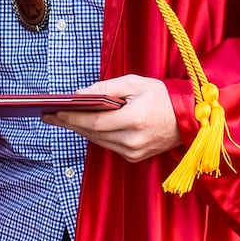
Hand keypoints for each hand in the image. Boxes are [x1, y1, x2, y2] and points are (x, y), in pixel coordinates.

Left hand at [42, 74, 180, 161]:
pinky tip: (84, 126)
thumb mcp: (133, 83)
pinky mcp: (136, 157)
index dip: (72, 117)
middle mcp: (133, 140)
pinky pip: (109, 146)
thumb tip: (79, 94)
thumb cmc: (161, 96)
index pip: (94, 122)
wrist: (189, 116)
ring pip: (99, 141)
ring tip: (62, 119)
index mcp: (134, 120)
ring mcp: (135, 151)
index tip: (54, 111)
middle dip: (70, 123)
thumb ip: (104, 89)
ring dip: (80, 130)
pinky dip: (96, 135)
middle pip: (93, 133)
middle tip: (49, 116)